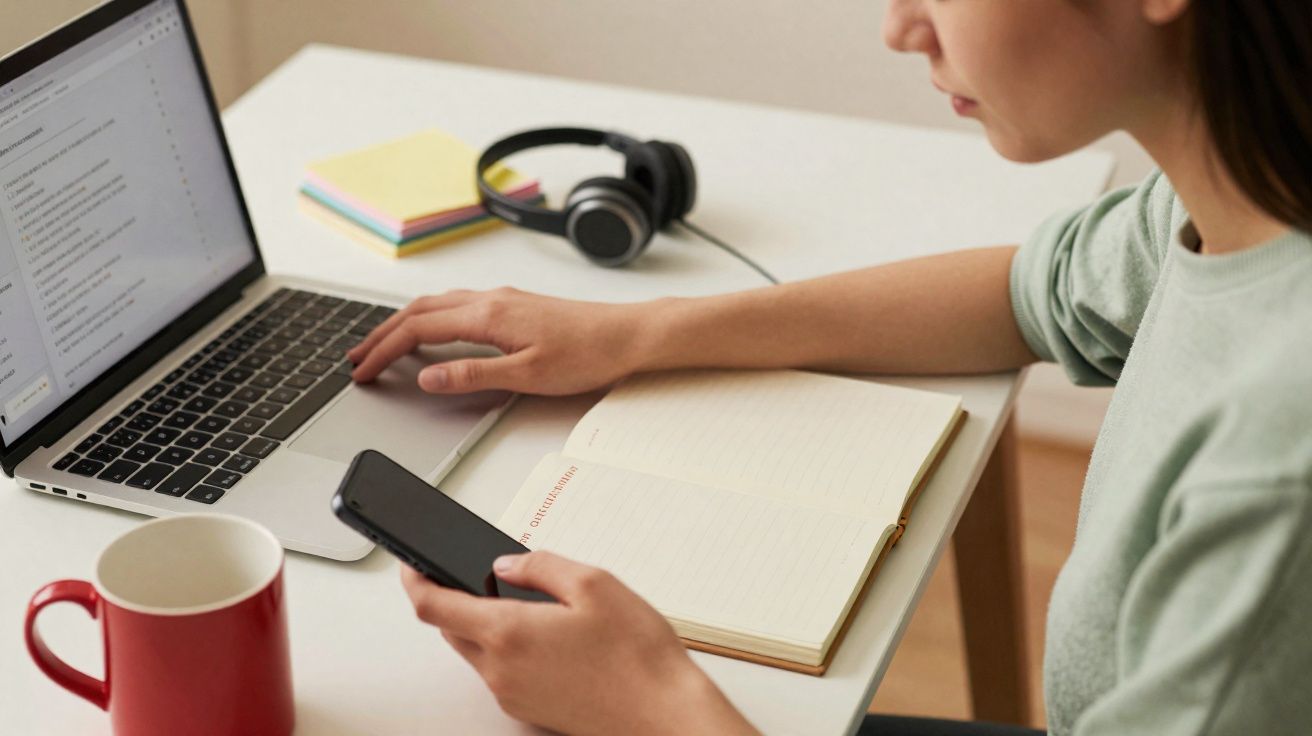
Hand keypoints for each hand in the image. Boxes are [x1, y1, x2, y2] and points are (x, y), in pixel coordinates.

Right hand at [348, 288, 653, 394]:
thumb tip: (428, 378)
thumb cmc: (588, 353)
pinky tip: (432, 331)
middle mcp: (490, 300)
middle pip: (419, 311)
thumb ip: (473, 375)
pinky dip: (431, 318)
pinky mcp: (515, 304)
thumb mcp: (527, 375)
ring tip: (383, 344)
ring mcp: (502, 299)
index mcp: (488, 316)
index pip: (418, 330)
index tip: (362, 370)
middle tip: (357, 356)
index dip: (384, 350)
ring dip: (404, 322)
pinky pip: (457, 305)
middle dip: (382, 333)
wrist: (628, 334)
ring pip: (437, 304)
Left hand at [400, 552, 756, 735]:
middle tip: (474, 573)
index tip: (410, 563)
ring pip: (477, 652)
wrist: (664, 714)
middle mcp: (501, 670)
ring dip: (484, 624)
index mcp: (508, 633)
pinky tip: (546, 634)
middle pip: (451, 630)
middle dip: (453, 598)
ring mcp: (513, 695)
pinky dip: (507, 648)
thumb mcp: (595, 584)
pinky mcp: (530, 710)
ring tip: (527, 601)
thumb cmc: (637, 656)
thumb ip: (540, 565)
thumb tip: (507, 562)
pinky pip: (500, 672)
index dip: (414, 579)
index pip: (434, 606)